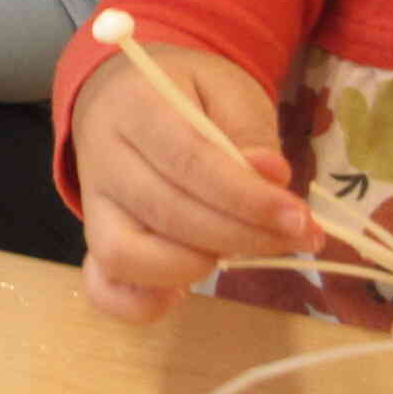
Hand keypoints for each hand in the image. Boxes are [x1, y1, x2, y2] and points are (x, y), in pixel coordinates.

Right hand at [69, 44, 318, 322]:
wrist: (125, 92)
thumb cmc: (187, 92)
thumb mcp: (226, 90)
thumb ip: (248, 131)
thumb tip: (271, 176)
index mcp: (133, 107)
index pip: (186, 160)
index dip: (246, 197)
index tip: (300, 218)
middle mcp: (101, 157)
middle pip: (165, 211)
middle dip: (242, 235)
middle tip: (300, 236)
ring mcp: (92, 203)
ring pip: (125, 254)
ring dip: (193, 266)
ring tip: (240, 251)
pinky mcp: (93, 240)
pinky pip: (103, 286)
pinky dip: (142, 302)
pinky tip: (185, 291)